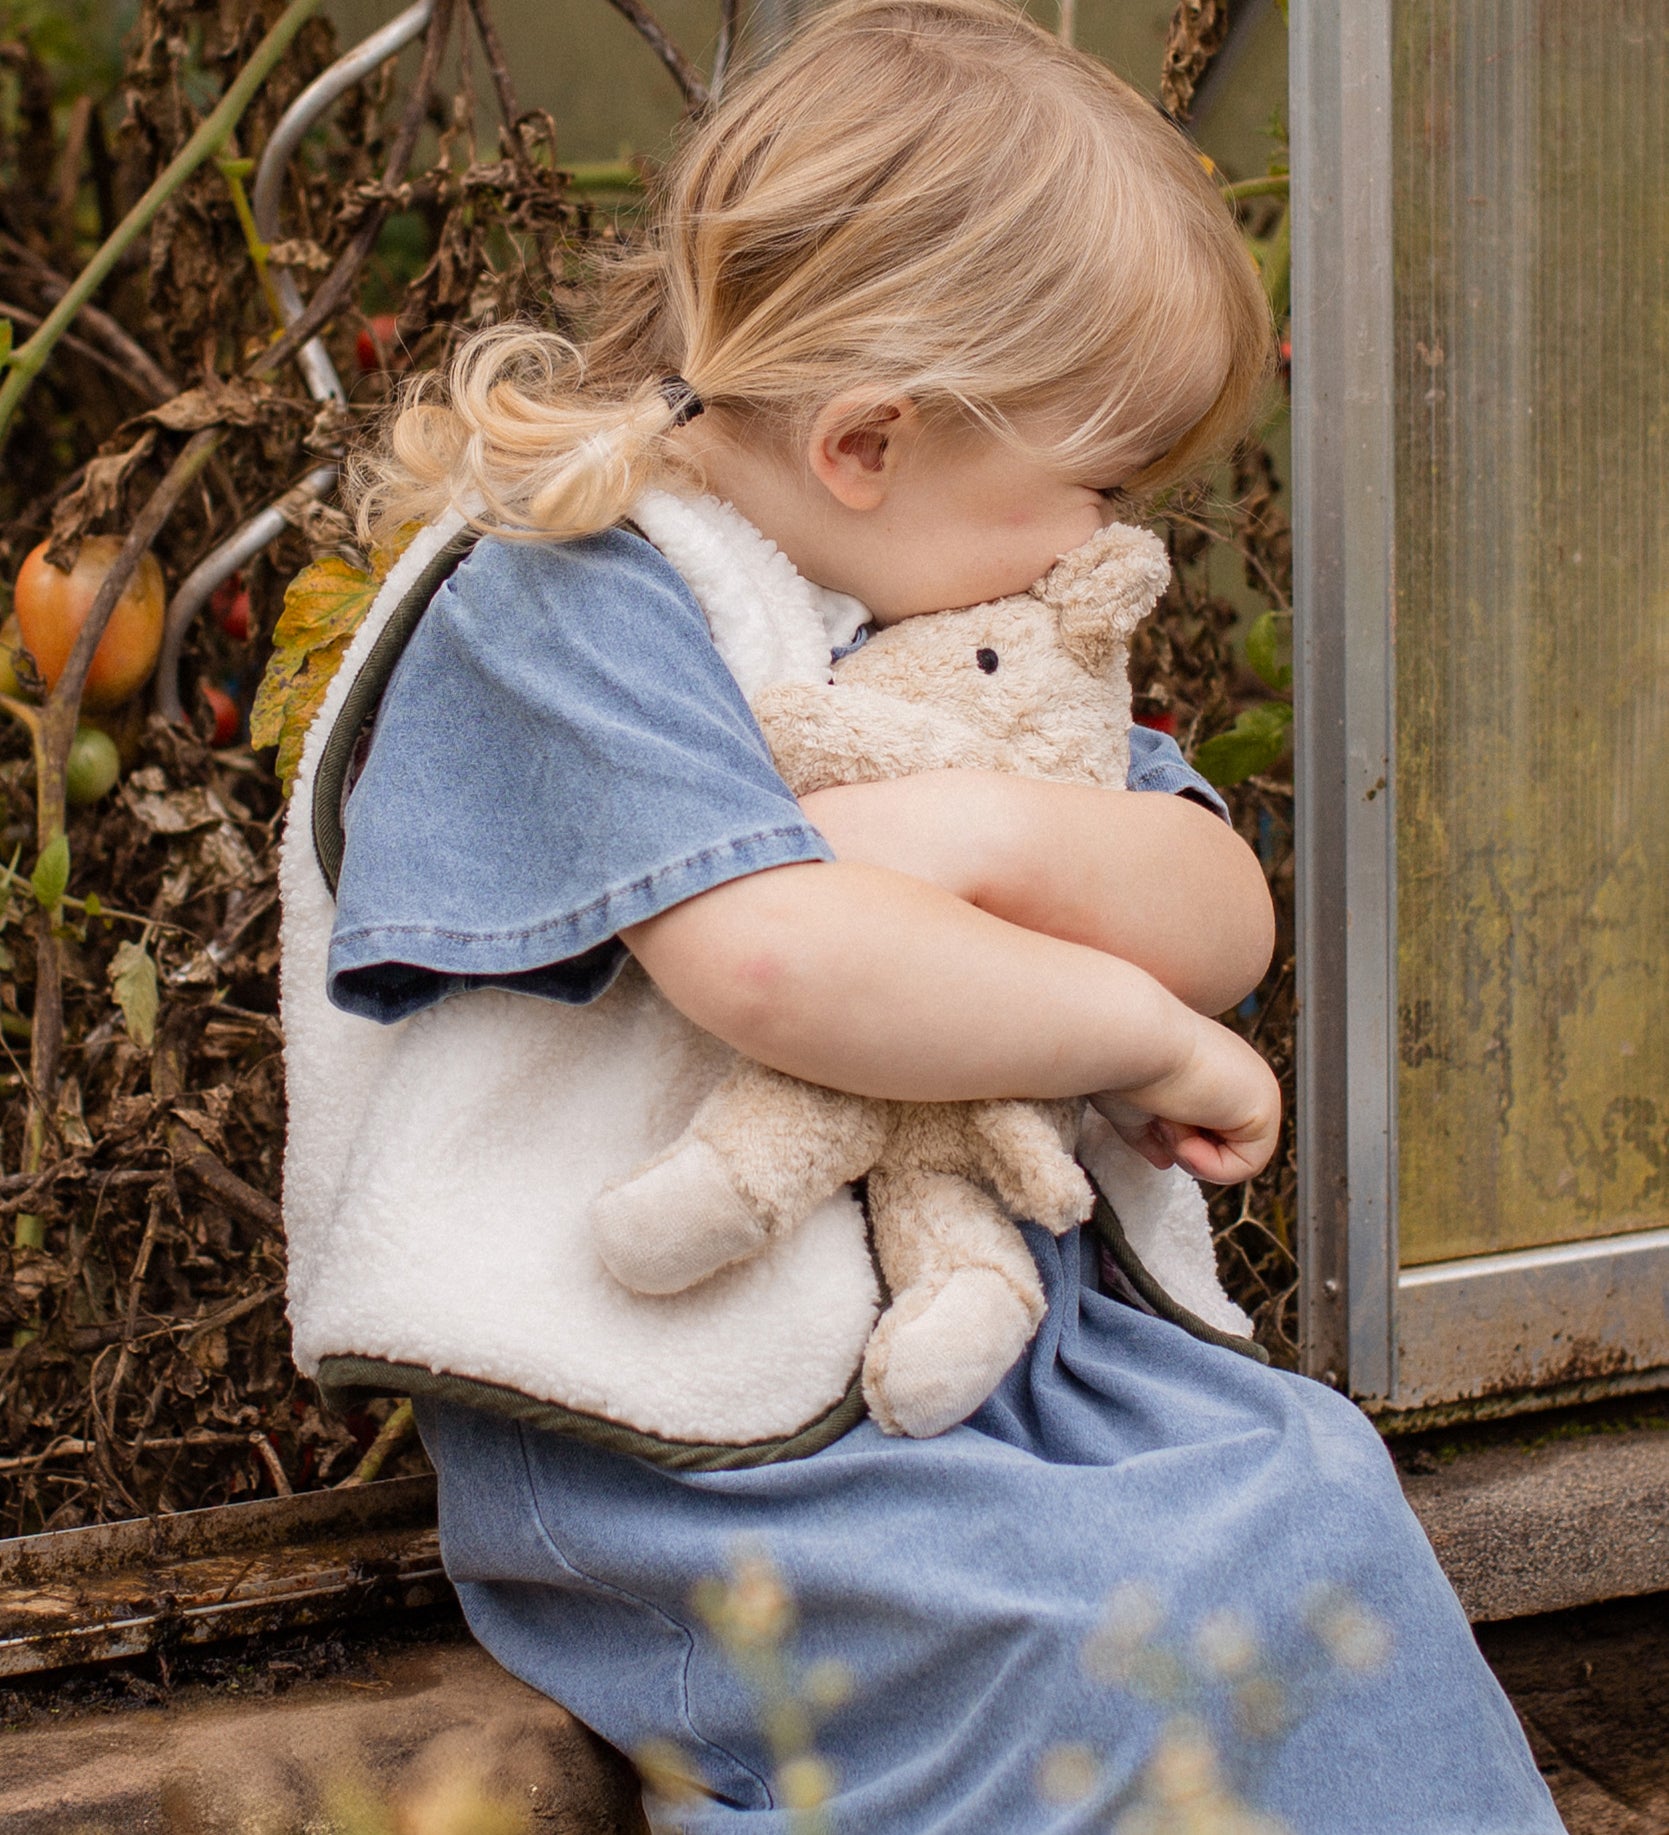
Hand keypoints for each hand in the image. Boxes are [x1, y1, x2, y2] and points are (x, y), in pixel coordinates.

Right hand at [1090, 1017, 1279, 1184]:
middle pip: (1219, 1147)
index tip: (1153, 1115)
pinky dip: (1210, 1163)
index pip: (1203, 1127)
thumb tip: (1165, 1161)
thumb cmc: (1122, 1065)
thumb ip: (1151, 1134)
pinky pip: (1248, 1166)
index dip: (1172, 1138)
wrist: (1130, 1040)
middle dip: (1183, 1147)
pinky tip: (1186, 1124)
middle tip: (1162, 1119)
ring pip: (1233, 1159)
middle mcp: (1240, 1075)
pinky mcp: (1265, 1108)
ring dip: (1191, 1152)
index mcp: (1213, 1069)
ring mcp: (1256, 1089)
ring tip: (1171, 1116)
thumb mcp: (1134, 1107)